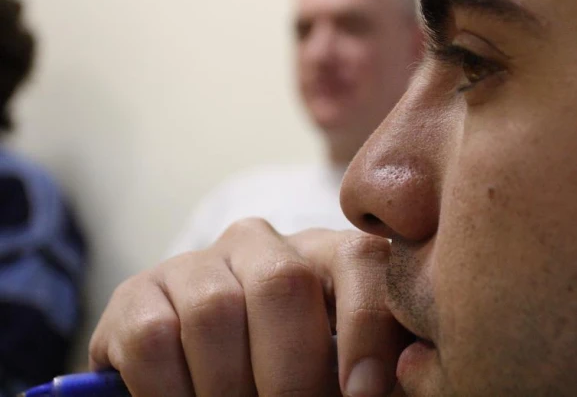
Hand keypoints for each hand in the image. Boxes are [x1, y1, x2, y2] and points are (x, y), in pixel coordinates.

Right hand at [89, 219, 408, 395]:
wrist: (199, 386)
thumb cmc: (287, 381)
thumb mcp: (336, 375)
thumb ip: (366, 377)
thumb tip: (387, 387)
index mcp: (325, 258)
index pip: (361, 260)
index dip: (366, 325)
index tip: (362, 395)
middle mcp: (262, 245)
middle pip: (282, 284)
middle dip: (291, 374)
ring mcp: (198, 264)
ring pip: (215, 312)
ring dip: (228, 389)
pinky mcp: (138, 292)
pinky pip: (154, 337)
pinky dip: (171, 391)